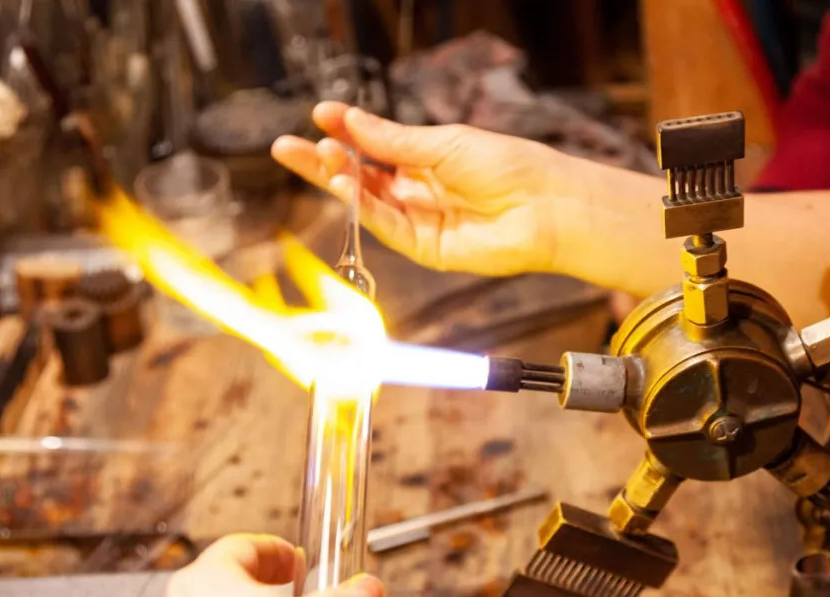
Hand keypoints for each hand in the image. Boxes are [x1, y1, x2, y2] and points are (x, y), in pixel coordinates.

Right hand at [272, 102, 577, 275]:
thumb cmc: (506, 166)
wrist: (543, 207)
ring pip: (367, 203)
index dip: (346, 133)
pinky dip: (362, 207)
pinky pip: (385, 226)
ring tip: (315, 156)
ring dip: (338, 181)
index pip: (374, 146)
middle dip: (324, 162)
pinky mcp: (423, 248)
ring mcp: (419, 220)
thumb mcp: (444, 143)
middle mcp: (418, 190)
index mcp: (426, 159)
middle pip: (360, 177)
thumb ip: (394, 141)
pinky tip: (343, 184)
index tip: (319, 115)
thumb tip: (349, 119)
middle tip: (286, 147)